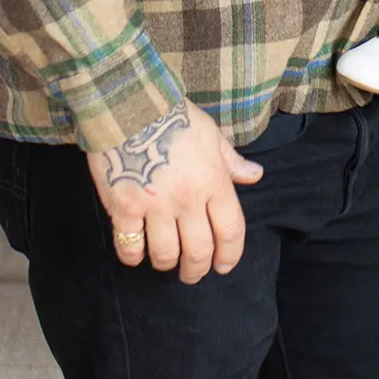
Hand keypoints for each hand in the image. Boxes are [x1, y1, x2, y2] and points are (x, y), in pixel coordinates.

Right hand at [88, 103, 263, 281]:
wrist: (128, 105)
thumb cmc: (173, 115)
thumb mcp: (210, 134)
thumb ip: (231, 161)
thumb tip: (255, 175)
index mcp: (213, 181)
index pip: (231, 230)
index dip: (230, 254)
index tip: (224, 266)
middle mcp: (188, 199)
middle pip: (199, 250)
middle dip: (198, 269)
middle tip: (193, 274)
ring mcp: (155, 206)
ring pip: (166, 254)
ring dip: (167, 264)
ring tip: (166, 263)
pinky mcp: (124, 207)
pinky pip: (130, 245)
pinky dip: (133, 256)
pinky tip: (135, 254)